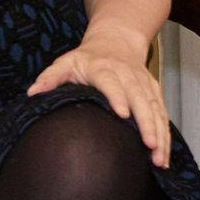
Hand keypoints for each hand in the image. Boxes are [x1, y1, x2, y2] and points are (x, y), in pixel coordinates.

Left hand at [28, 27, 170, 167]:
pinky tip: (164, 154)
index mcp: (104, 68)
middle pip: (140, 98)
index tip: (122, 114)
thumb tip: (33, 92)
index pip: (112, 82)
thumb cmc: (87, 57)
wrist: (117, 40)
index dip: (117, 96)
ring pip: (155, 108)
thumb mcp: (66, 61)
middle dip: (147, 122)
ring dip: (160, 133)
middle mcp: (128, 75)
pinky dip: (165, 133)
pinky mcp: (154, 91)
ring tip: (159, 159)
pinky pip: (162, 113)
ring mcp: (144, 84)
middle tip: (150, 145)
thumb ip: (51, 76)